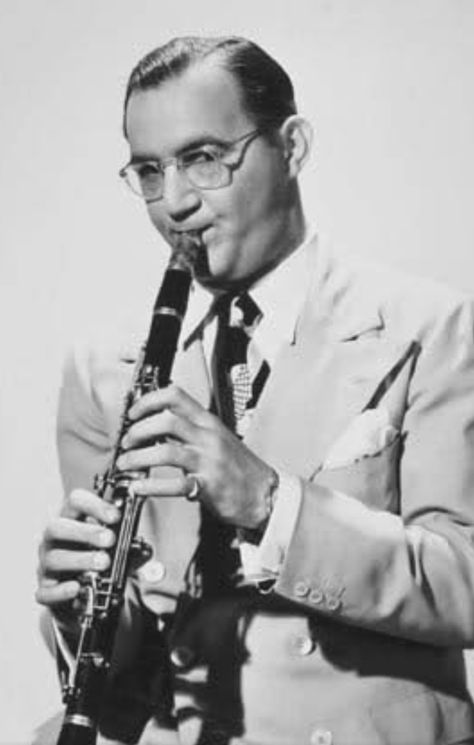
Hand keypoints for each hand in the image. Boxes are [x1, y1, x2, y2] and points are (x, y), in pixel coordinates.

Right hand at [36, 489, 118, 620]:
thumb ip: (128, 547)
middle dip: (84, 532)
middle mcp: (54, 540)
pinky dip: (61, 590)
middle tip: (109, 539)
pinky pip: (46, 591)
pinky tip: (76, 588)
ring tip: (103, 563)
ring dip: (80, 559)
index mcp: (71, 520)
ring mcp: (46, 564)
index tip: (116, 516)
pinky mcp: (45, 590)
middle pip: (57, 527)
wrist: (82, 594)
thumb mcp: (113, 549)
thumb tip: (145, 550)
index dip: (94, 505)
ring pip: (53, 558)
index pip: (75, 502)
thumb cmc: (97, 561)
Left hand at [117, 384, 274, 528]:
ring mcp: (208, 461)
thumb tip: (155, 425)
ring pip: (165, 451)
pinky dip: (150, 486)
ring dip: (137, 457)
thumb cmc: (239, 468)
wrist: (266, 494)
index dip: (148, 400)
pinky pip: (174, 484)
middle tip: (126, 441)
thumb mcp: (217, 438)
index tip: (133, 412)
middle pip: (166, 421)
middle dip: (138, 430)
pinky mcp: (207, 486)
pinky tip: (138, 488)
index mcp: (208, 422)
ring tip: (126, 464)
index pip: (176, 396)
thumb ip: (189, 430)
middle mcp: (208, 437)